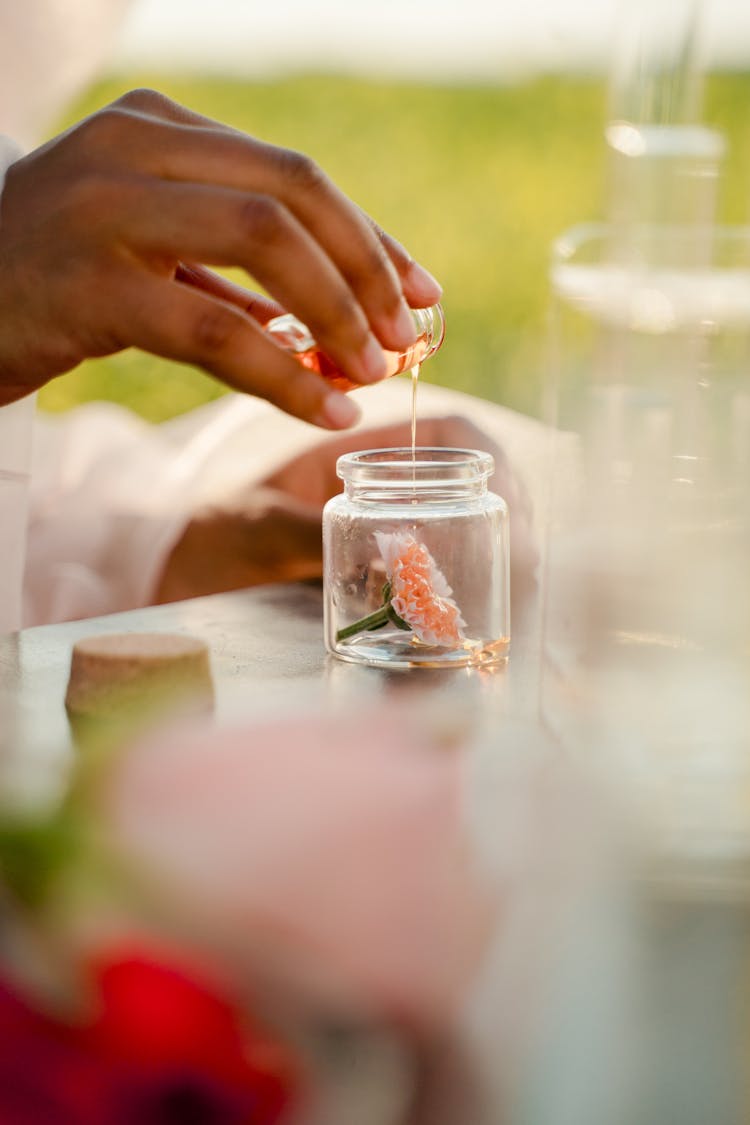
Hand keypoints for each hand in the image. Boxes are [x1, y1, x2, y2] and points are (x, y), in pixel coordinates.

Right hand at [0, 89, 440, 428]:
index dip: (370, 239)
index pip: (295, 175)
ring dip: (336, 314)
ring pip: (264, 243)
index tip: (421, 292)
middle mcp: (135, 149)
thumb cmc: (57, 280)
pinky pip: (215, 329)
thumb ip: (234, 269)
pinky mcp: (90, 285)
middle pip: (293, 195)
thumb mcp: (149, 245)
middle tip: (404, 338)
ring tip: (371, 373)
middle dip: (366, 272)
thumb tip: (340, 324)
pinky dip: (282, 373)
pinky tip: (322, 406)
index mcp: (160, 130)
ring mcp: (107, 209)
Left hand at [154, 416, 537, 603]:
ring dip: (504, 559)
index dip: (494, 460)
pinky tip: (485, 621)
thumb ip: (311, 536)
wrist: (185, 566)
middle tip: (526, 567)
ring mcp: (395, 525)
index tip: (510, 501)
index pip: (452, 433)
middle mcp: (388, 482)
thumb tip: (395, 556)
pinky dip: (475, 591)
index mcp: (363, 446)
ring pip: (473, 529)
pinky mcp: (392, 570)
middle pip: (479, 486)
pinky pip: (449, 572)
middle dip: (516, 520)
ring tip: (517, 600)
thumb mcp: (260, 526)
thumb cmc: (213, 531)